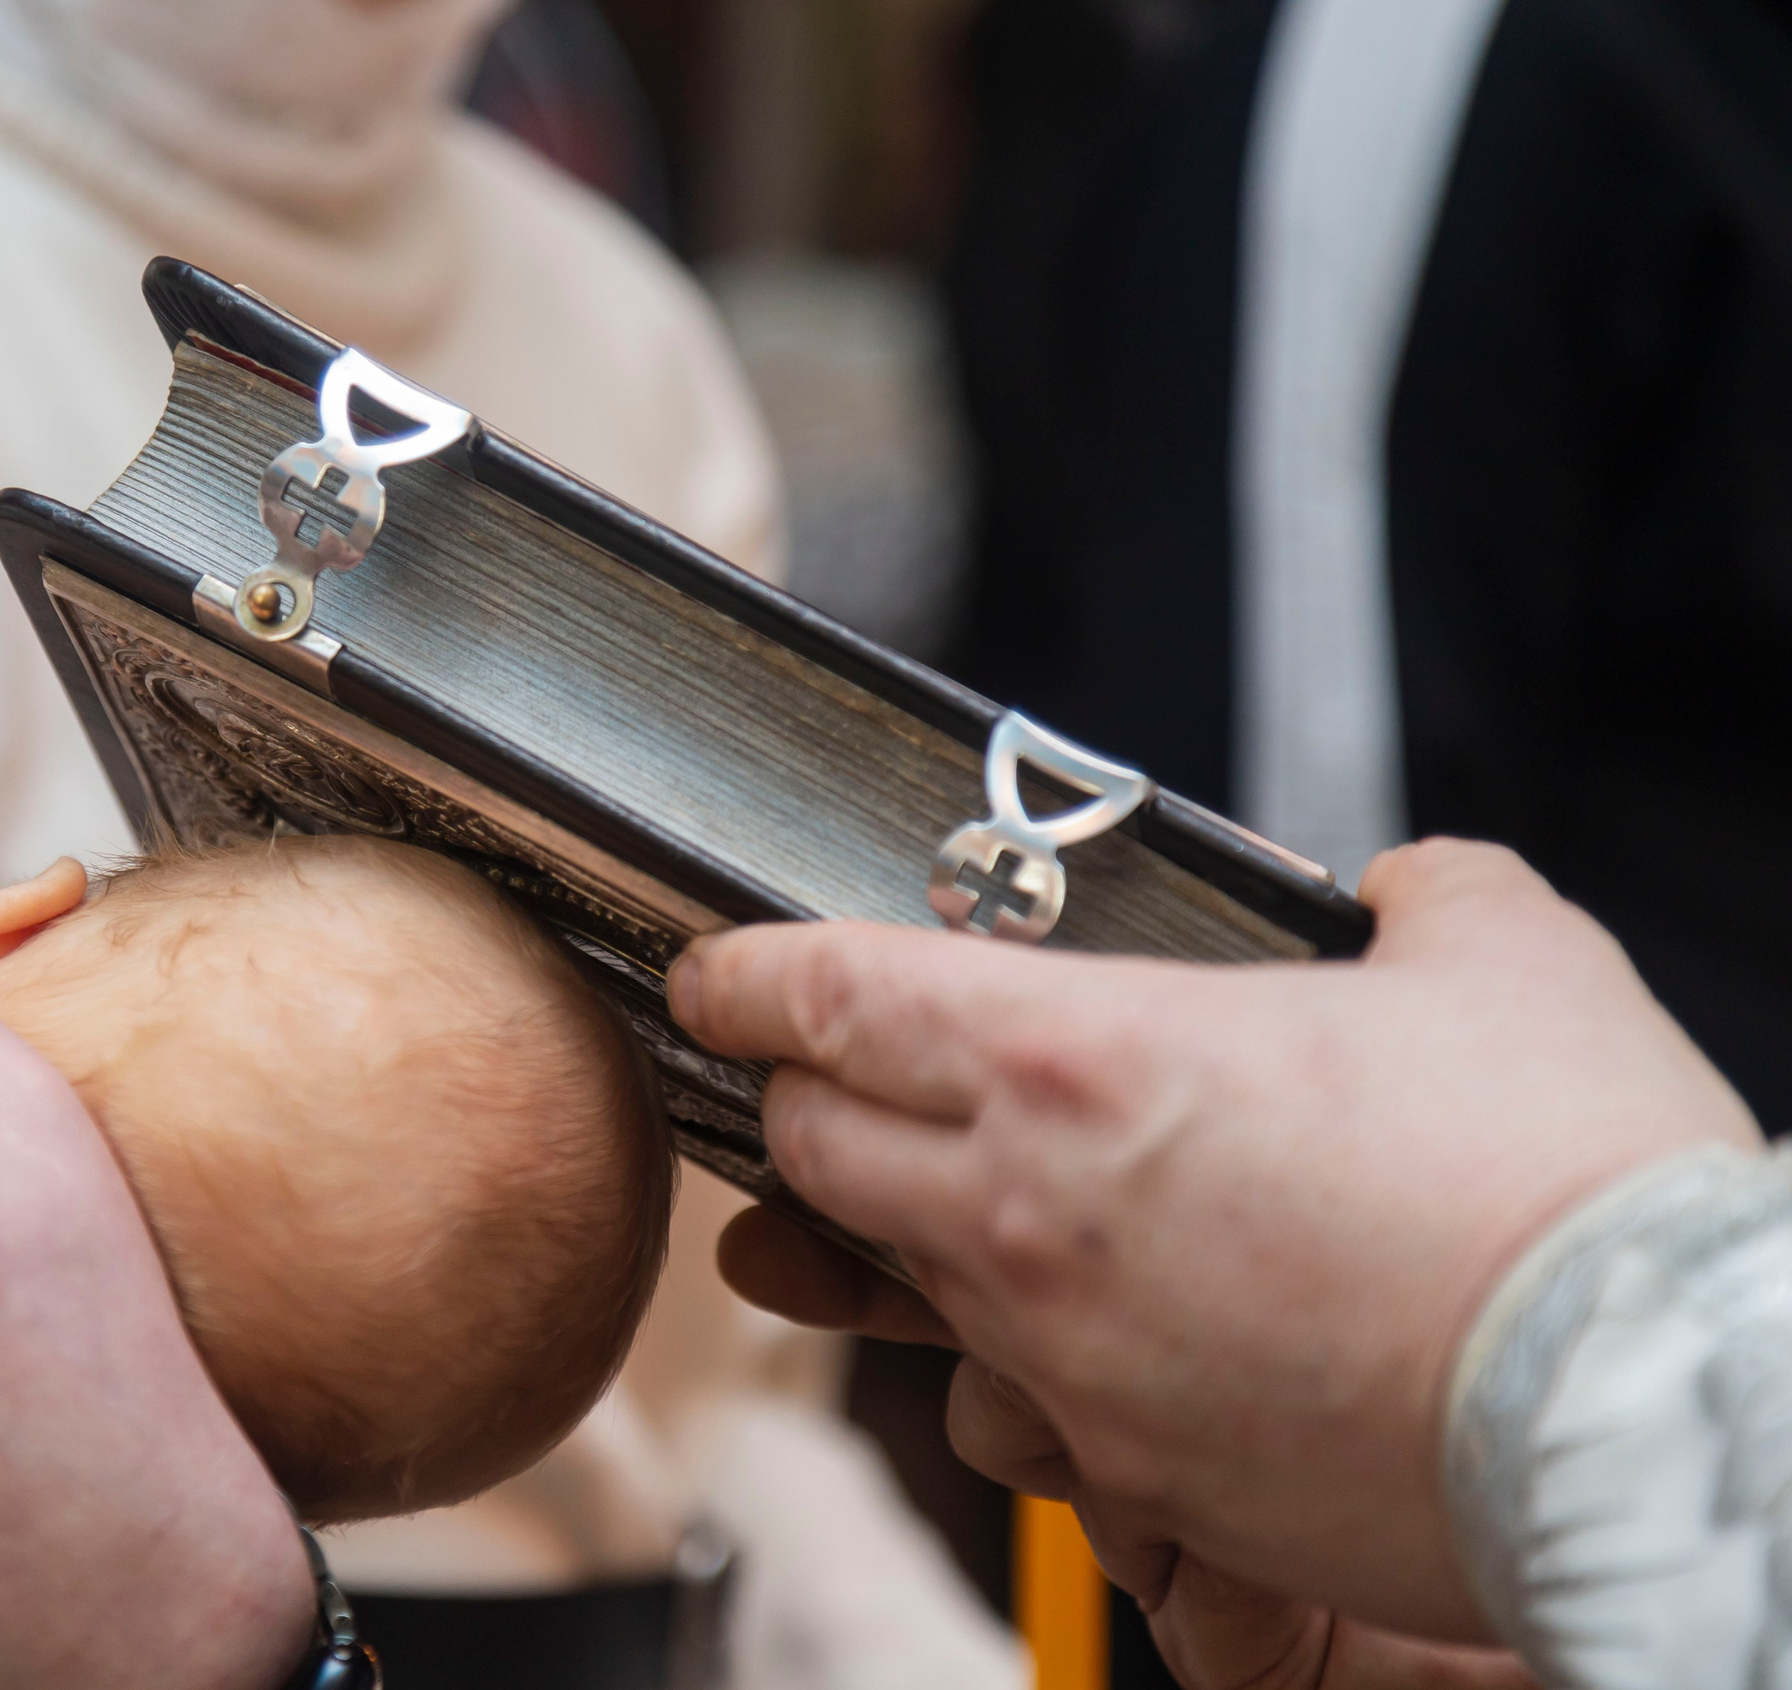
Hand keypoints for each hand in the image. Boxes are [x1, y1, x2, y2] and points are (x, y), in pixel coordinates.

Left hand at [673, 839, 1758, 1637]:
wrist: (1654, 1411)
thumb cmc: (1574, 1182)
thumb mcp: (1500, 956)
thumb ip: (1412, 899)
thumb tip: (1396, 895)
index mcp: (1077, 1056)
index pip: (824, 996)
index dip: (745, 972)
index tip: (714, 970)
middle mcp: (1031, 1211)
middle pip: (814, 1145)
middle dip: (800, 1098)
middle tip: (822, 1073)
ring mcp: (1067, 1358)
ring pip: (900, 1284)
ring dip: (892, 1236)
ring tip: (921, 1212)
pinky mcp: (1134, 1472)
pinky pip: (1021, 1403)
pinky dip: (1024, 1353)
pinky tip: (1086, 1328)